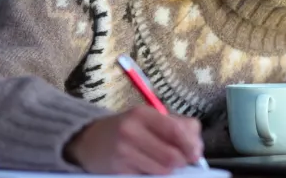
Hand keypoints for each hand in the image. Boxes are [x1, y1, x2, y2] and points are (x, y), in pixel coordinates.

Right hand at [64, 105, 202, 174]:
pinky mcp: (117, 171)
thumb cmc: (128, 128)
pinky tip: (147, 168)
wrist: (89, 140)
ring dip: (168, 171)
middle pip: (171, 155)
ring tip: (162, 163)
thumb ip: (177, 126)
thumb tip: (197, 147)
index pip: (176, 130)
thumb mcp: (149, 118)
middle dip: (180, 162)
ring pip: (161, 171)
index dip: (191, 145)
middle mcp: (131, 131)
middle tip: (180, 161)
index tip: (196, 154)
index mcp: (143, 113)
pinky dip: (153, 176)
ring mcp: (123, 153)